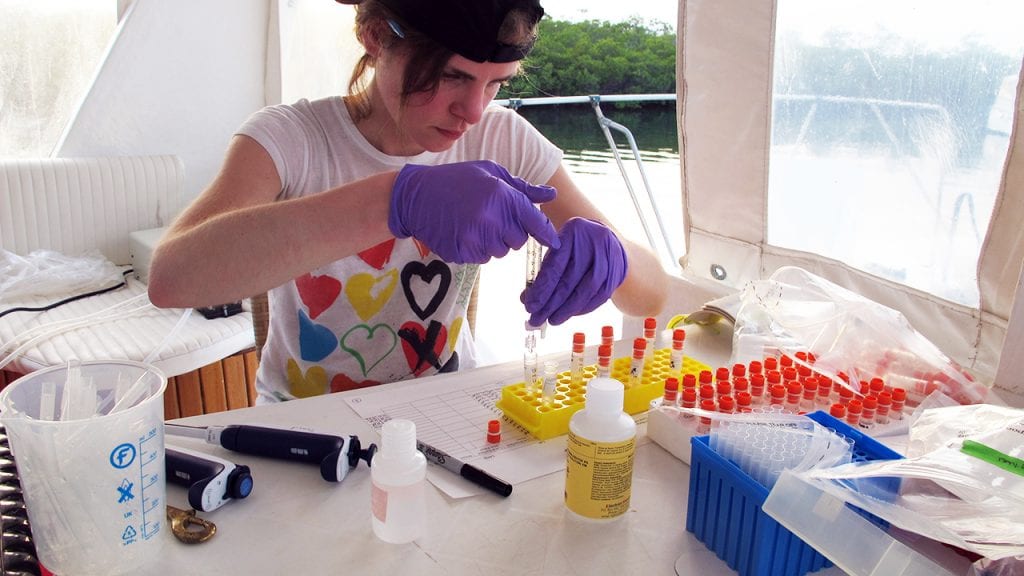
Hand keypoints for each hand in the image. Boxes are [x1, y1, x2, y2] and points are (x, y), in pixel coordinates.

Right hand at [389, 161, 559, 262]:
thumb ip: (522, 187)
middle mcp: (490, 218)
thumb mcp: (490, 172)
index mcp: (501, 195)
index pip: (535, 222)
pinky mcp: (461, 252)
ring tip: (475, 222)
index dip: (546, 233)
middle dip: (511, 232)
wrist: (415, 196)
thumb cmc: (457, 179)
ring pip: (500, 251)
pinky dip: (477, 248)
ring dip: (494, 241)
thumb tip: (551, 194)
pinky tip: (463, 231)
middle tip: (492, 217)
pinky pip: (482, 258)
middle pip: (518, 240)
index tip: (554, 242)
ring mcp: (475, 237)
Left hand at [521, 217, 627, 325]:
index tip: (530, 305)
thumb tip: (527, 298)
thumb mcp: (558, 249)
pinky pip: (599, 296)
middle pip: (570, 280)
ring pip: (586, 291)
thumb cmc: (575, 247)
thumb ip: (544, 270)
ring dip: (567, 310)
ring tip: (552, 319)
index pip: (555, 266)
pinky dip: (583, 308)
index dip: (542, 289)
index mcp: (573, 233)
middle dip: (551, 304)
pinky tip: (570, 314)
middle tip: (537, 318)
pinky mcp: (617, 273)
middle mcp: (593, 244)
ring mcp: (608, 259)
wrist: (605, 240)